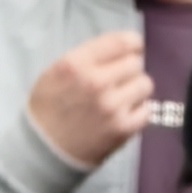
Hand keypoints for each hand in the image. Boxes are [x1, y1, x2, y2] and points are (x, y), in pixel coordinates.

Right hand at [28, 24, 154, 175]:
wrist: (44, 150)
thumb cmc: (48, 108)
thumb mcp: (56, 72)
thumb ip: (87, 57)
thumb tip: (122, 48)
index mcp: (76, 64)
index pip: (121, 42)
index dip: (132, 43)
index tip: (133, 48)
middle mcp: (96, 82)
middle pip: (135, 63)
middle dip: (129, 69)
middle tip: (118, 80)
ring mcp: (112, 107)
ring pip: (145, 84)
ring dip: (135, 89)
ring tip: (121, 98)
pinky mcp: (122, 129)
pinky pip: (146, 110)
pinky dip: (138, 111)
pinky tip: (123, 114)